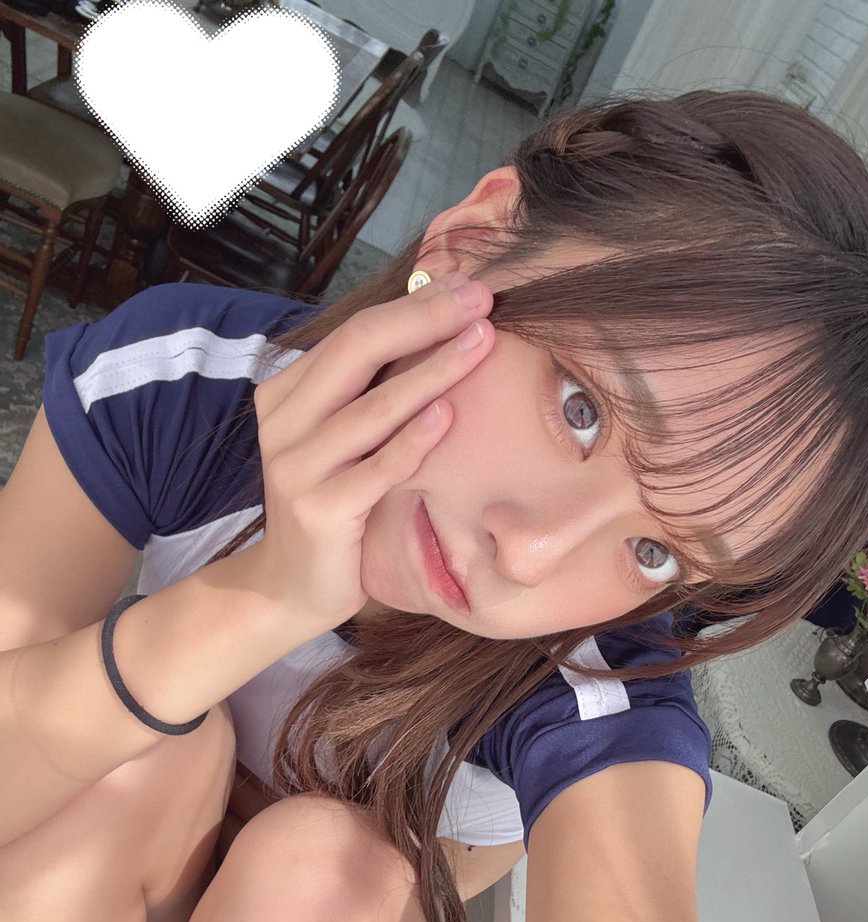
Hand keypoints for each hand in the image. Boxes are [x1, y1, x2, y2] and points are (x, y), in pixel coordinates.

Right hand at [236, 273, 493, 632]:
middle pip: (357, 351)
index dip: (413, 306)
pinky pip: (377, 469)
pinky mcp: (320, 511)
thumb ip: (367, 392)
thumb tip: (437, 323)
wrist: (293, 585)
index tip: (467, 286)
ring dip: (433, 370)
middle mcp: (282, 424)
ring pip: (373, 408)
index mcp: (285, 395)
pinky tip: (449, 414)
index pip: (353, 333)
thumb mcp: (341, 440)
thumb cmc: (333, 503)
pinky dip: (413, 440)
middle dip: (425, 320)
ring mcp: (296, 468)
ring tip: (481, 341)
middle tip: (481, 300)